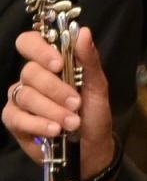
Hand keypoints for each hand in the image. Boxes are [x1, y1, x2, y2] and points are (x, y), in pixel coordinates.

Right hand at [3, 27, 117, 180]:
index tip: (58, 64)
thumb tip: (83, 31)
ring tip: (72, 123)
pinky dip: (39, 124)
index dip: (39, 49)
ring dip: (52, 110)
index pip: (29, 43)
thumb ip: (89, 60)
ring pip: (25, 95)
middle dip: (56, 89)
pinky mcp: (14, 121)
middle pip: (29, 72)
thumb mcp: (97, 87)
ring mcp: (20, 99)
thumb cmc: (94, 115)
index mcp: (50, 64)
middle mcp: (31, 79)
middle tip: (77, 104)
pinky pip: (17, 117)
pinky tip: (55, 131)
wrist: (91, 150)